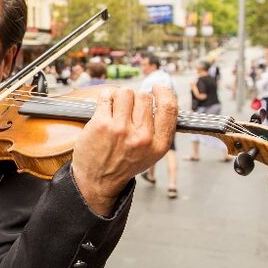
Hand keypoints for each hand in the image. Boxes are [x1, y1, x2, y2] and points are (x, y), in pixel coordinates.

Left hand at [71, 86, 177, 215]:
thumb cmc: (125, 163)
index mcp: (158, 144)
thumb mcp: (152, 153)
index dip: (164, 92)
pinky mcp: (102, 124)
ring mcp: (121, 130)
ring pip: (126, 93)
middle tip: (127, 111)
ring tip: (115, 110)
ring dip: (120, 97)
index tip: (157, 87)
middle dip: (135, 99)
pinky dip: (105, 98)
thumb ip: (159, 129)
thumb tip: (161, 97)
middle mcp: (142, 137)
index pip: (169, 109)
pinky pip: (106, 96)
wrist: (98, 180)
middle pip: (144, 97)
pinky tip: (105, 107)